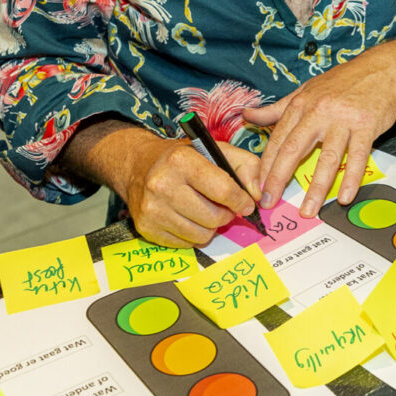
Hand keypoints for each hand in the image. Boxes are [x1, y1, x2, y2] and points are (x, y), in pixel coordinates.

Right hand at [124, 135, 261, 248]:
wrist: (138, 165)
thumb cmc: (183, 158)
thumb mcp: (215, 150)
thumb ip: (246, 165)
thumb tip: (257, 195)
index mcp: (181, 161)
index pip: (223, 190)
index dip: (241, 201)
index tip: (245, 204)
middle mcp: (162, 185)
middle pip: (213, 218)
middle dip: (225, 215)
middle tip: (222, 207)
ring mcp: (152, 209)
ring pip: (201, 235)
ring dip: (209, 227)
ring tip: (203, 211)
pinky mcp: (146, 228)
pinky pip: (185, 245)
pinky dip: (192, 235)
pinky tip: (187, 218)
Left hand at [248, 35, 395, 217]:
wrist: (383, 69)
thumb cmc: (343, 81)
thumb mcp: (306, 90)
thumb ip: (277, 108)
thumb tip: (247, 114)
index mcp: (301, 105)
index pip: (278, 139)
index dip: (266, 165)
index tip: (258, 186)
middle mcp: (319, 112)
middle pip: (294, 149)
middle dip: (279, 179)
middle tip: (270, 202)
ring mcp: (343, 120)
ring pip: (327, 158)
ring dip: (317, 188)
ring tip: (308, 210)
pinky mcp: (366, 127)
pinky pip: (358, 157)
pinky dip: (351, 179)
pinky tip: (345, 197)